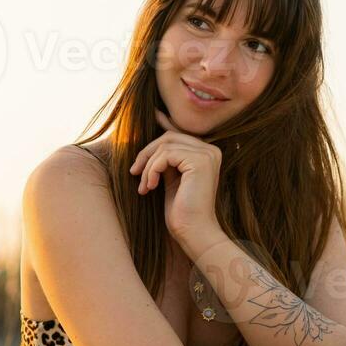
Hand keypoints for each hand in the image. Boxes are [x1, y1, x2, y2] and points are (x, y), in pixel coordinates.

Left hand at [128, 109, 221, 241]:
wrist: (194, 232)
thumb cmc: (182, 211)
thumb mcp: (171, 180)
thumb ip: (167, 159)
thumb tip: (155, 141)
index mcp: (206, 153)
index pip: (179, 133)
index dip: (165, 122)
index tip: (153, 113)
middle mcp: (210, 150)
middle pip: (168, 138)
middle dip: (146, 154)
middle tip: (134, 173)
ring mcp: (207, 154)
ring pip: (164, 145)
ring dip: (147, 166)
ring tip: (144, 186)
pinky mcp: (199, 161)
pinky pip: (165, 155)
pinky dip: (152, 170)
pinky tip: (151, 187)